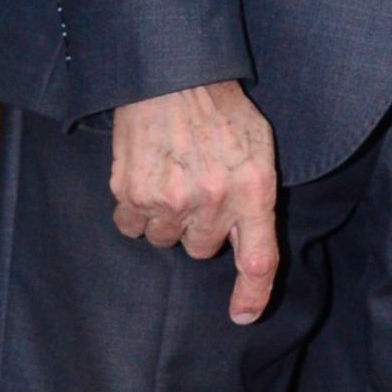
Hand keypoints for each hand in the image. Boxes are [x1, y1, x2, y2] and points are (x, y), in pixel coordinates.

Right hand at [110, 80, 280, 323]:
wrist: (171, 76)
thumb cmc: (221, 111)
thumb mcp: (259, 148)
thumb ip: (257, 195)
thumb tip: (247, 243)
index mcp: (253, 189)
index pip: (258, 260)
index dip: (253, 295)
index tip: (243, 315)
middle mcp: (213, 200)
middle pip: (203, 249)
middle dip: (202, 225)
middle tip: (200, 185)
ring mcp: (170, 200)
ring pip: (167, 240)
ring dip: (169, 218)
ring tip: (174, 175)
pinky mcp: (132, 194)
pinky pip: (133, 226)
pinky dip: (137, 210)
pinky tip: (148, 177)